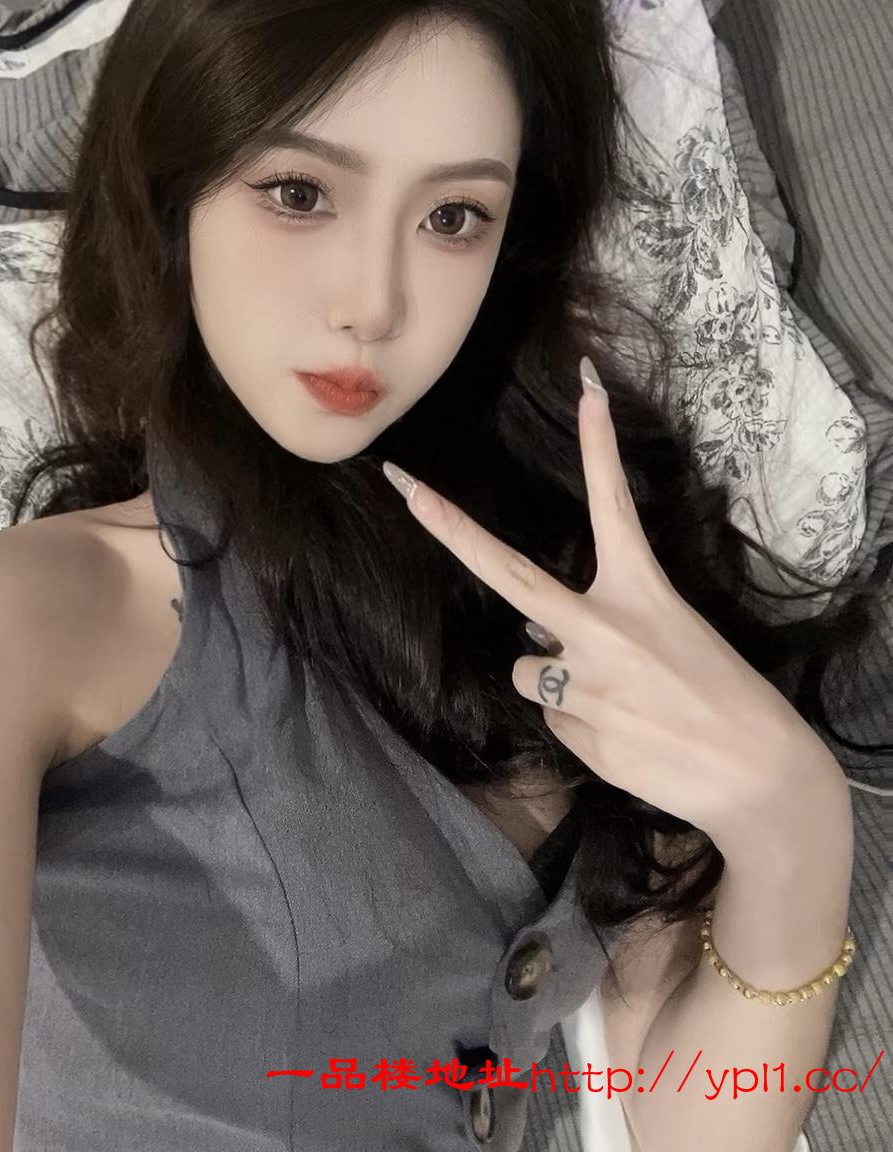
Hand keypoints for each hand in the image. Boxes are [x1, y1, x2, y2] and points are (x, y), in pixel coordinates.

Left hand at [382, 358, 834, 849]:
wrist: (761, 777)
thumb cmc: (724, 698)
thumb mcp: (674, 637)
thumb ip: (600, 630)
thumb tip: (537, 639)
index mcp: (641, 591)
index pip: (614, 505)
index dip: (599, 444)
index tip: (586, 386)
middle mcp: (603, 628)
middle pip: (506, 572)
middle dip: (449, 527)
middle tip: (402, 485)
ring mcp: (585, 682)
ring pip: (529, 672)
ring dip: (558, 684)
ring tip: (622, 705)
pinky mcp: (577, 733)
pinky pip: (553, 720)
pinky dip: (578, 725)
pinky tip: (625, 735)